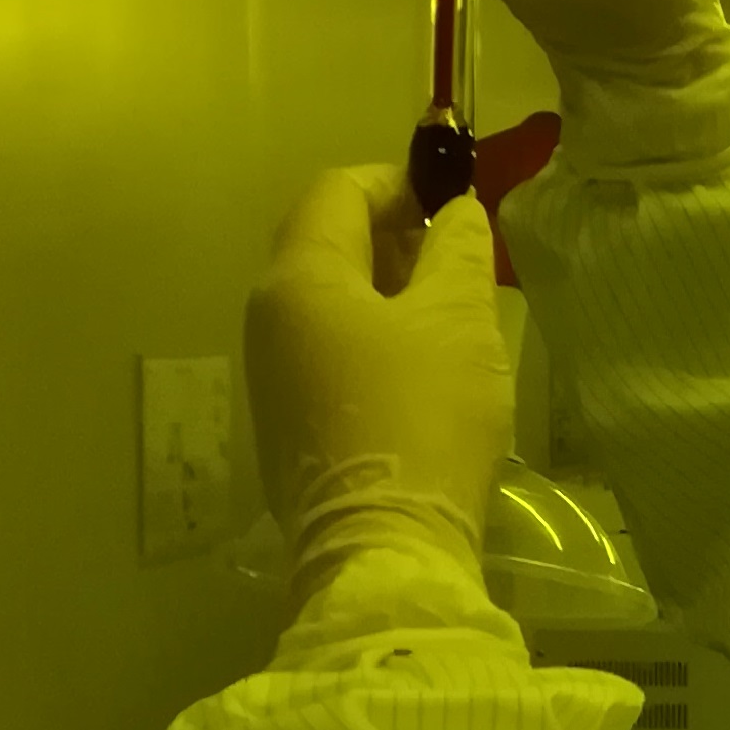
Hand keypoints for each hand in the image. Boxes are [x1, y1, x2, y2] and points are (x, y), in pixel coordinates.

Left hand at [246, 167, 508, 583]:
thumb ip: (457, 250)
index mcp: (298, 279)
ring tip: (454, 317)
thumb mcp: (459, 319)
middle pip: (327, 244)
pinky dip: (375, 340)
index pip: (337, 191)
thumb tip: (454, 212)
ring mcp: (272, 377)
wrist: (385, 547)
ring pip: (330, 303)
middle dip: (396, 238)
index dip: (399, 183)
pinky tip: (425, 373)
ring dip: (390, 292)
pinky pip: (329, 353)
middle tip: (461, 261)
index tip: (455, 205)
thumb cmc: (424, 416)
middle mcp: (268, 319)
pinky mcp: (291, 426)